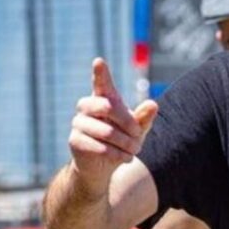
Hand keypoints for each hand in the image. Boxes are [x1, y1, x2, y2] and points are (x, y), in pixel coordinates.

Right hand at [68, 57, 157, 196]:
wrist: (103, 167)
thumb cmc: (122, 141)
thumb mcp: (137, 129)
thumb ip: (143, 117)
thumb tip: (153, 104)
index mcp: (103, 99)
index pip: (101, 83)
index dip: (100, 73)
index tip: (99, 61)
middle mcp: (87, 107)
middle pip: (107, 106)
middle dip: (127, 122)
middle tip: (138, 135)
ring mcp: (78, 123)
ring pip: (106, 131)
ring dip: (125, 143)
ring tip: (134, 150)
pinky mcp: (75, 141)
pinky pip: (99, 147)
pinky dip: (117, 154)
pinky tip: (125, 158)